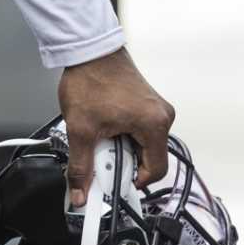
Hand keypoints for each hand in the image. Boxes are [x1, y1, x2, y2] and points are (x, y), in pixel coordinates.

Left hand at [56, 47, 175, 207]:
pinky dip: (122, 135)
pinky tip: (103, 128)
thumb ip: (81, 166)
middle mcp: (162, 116)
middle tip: (101, 158)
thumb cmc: (89, 80)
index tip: (114, 183)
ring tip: (99, 138)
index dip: (133, 181)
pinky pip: (138, 130)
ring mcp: (156, 109)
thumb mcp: (81, 129)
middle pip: (149, 158)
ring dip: (121, 148)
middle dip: (123, 163)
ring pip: (142, 144)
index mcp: (155, 124)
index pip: (155, 170)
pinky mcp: (146, 103)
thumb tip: (81, 194)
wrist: (87, 50)